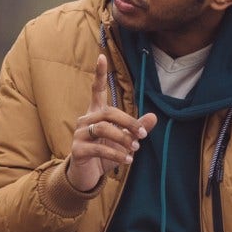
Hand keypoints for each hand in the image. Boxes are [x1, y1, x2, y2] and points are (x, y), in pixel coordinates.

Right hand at [65, 53, 155, 192]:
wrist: (87, 175)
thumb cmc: (105, 154)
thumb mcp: (124, 141)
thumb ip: (137, 128)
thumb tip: (154, 116)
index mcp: (95, 114)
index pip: (96, 90)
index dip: (99, 74)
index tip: (102, 56)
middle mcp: (85, 120)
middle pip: (108, 112)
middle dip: (128, 122)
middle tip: (142, 136)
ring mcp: (79, 134)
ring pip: (103, 128)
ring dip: (122, 139)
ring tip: (134, 149)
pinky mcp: (77, 150)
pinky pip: (99, 147)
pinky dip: (116, 154)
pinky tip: (127, 160)